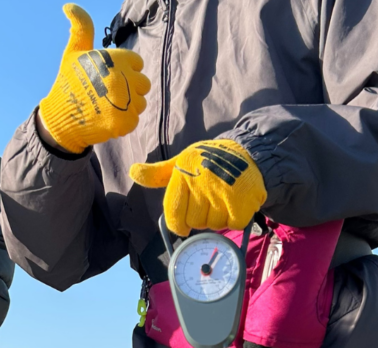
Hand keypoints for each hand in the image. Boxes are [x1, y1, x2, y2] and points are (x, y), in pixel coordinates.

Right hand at [38, 4, 150, 152]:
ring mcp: (124, 101)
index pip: (137, 63)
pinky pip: (135, 119)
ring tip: (106, 106)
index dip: (123, 70)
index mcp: (114, 59)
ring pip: (141, 102)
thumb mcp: (74, 52)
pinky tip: (106, 118)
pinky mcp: (124, 121)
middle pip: (143, 83)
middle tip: (107, 94)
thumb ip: (81, 27)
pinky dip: (123, 122)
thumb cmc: (69, 82)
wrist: (60, 118)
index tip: (107, 77)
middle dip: (129, 88)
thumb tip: (69, 6)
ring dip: (127, 106)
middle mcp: (121, 78)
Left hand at [129, 139, 266, 236]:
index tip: (184, 224)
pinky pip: (233, 223)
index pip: (173, 215)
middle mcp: (201, 183)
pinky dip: (236, 218)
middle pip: (195, 222)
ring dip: (219, 218)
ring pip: (214, 225)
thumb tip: (132, 172)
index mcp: (182, 175)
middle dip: (201, 218)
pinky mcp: (242, 199)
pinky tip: (235, 204)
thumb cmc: (207, 160)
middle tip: (209, 203)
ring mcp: (222, 192)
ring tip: (222, 201)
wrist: (245, 152)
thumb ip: (157, 173)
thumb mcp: (180, 162)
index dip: (178, 225)